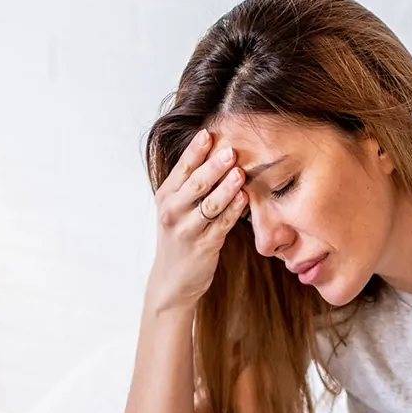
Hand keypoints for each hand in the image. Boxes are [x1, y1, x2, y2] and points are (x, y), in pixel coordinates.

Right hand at [146, 128, 248, 312]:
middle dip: (213, 166)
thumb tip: (217, 152)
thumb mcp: (177, 208)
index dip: (195, 150)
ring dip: (226, 188)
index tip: (209, 133)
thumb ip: (191, 184)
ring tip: (240, 173)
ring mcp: (187, 230)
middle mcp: (173, 211)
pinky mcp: (203, 246)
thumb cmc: (180, 237)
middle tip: (230, 151)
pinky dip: (234, 211)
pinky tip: (244, 199)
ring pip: (209, 204)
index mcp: (166, 196)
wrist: (173, 279)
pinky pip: (221, 225)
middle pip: (195, 184)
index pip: (182, 169)